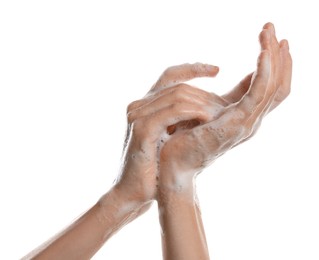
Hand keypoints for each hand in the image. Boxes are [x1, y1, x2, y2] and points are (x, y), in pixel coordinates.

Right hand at [112, 64, 219, 202]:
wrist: (135, 191)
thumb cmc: (156, 167)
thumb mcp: (172, 138)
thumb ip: (184, 120)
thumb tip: (210, 109)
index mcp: (147, 106)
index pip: (170, 76)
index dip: (193, 68)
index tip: (217, 70)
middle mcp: (139, 105)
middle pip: (179, 87)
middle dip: (206, 94)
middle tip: (227, 105)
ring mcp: (138, 115)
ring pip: (177, 95)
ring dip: (203, 103)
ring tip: (222, 114)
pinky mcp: (142, 128)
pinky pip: (173, 111)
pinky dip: (193, 112)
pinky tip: (209, 119)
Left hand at [156, 23, 291, 188]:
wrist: (168, 163)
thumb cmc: (178, 137)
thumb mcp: (200, 110)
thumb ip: (213, 95)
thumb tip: (217, 71)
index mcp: (240, 117)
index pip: (266, 87)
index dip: (272, 63)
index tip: (272, 39)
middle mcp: (248, 121)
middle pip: (275, 85)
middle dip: (277, 56)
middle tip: (273, 29)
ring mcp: (245, 124)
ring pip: (272, 86)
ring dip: (273, 57)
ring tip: (270, 32)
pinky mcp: (236, 124)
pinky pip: (258, 93)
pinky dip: (264, 72)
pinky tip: (264, 52)